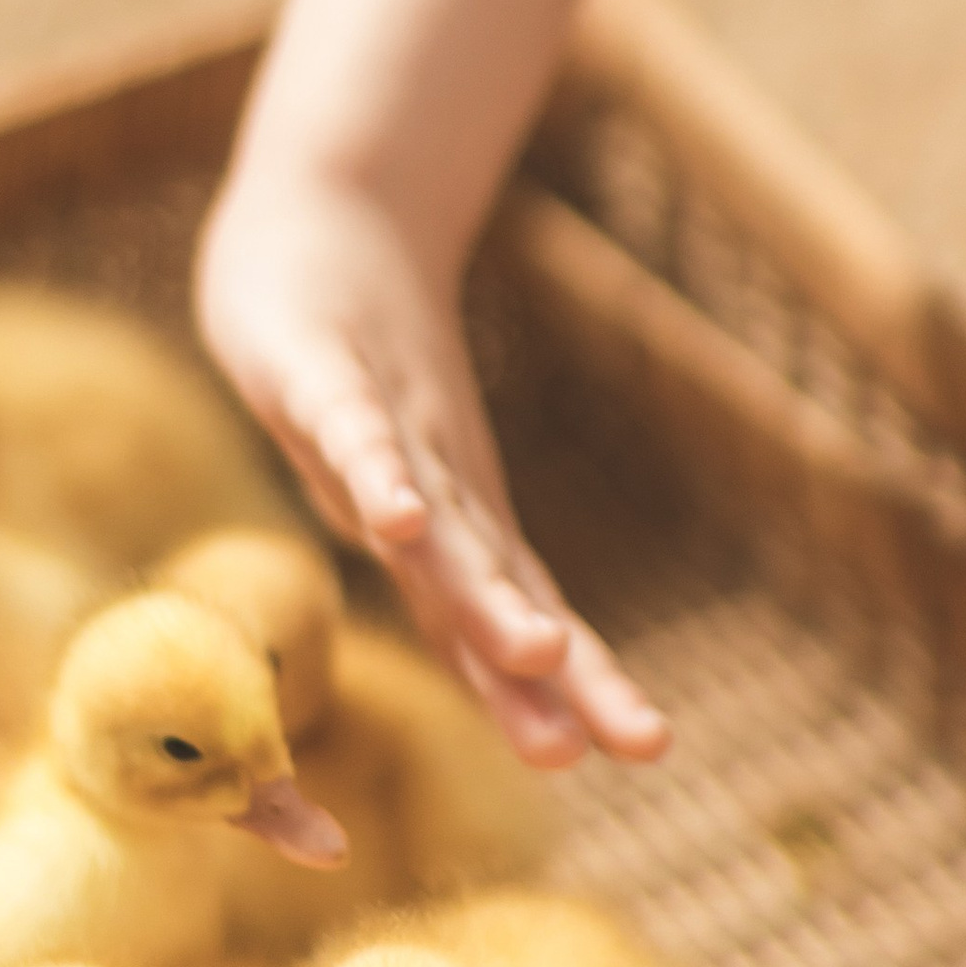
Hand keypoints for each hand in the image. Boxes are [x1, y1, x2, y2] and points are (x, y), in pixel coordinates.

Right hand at [195, 171, 667, 769]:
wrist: (322, 217)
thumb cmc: (361, 370)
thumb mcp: (401, 487)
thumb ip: (446, 572)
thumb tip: (518, 668)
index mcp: (455, 525)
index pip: (522, 619)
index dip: (579, 685)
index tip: (644, 749)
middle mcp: (438, 486)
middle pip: (501, 590)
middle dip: (560, 669)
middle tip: (634, 740)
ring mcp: (385, 430)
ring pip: (440, 524)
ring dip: (483, 592)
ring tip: (538, 656)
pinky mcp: (321, 371)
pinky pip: (351, 432)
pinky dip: (376, 475)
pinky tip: (400, 517)